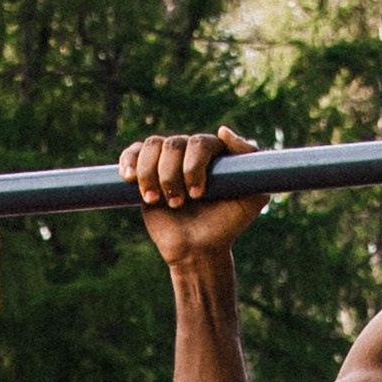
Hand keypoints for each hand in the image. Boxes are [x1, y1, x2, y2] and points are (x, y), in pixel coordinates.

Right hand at [117, 127, 267, 270]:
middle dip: (171, 176)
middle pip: (173, 144)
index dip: (194, 166)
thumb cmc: (226, 226)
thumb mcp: (253, 199)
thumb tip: (222, 131)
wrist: (197, 250)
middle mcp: (190, 152)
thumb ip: (254, 165)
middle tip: (178, 204)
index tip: (197, 194)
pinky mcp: (146, 171)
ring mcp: (167, 160)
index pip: (200, 143)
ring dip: (150, 174)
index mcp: (215, 153)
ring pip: (151, 146)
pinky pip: (133, 152)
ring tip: (154, 200)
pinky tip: (129, 178)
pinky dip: (128, 162)